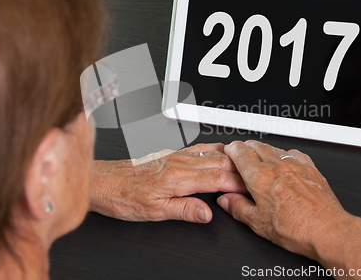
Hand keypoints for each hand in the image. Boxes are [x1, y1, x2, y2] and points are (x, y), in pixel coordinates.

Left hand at [89, 143, 246, 222]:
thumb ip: (184, 210)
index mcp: (177, 178)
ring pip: (211, 152)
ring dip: (232, 157)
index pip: (218, 177)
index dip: (238, 183)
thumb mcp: (154, 212)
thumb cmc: (123, 197)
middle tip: (257, 177)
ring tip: (247, 163)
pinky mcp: (170, 154)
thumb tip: (207, 213)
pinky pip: (199, 148)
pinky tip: (221, 151)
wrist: (103, 182)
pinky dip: (216, 149)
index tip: (252, 188)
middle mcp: (178, 162)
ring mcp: (175, 156)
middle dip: (241, 169)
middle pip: (219, 162)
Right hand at [218, 140, 353, 259]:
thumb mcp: (258, 223)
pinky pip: (295, 153)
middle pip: (257, 146)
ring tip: (261, 156)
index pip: (241, 153)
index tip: (230, 150)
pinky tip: (286, 161)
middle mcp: (277, 166)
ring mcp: (295, 165)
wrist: (327, 230)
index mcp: (260, 178)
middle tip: (242, 152)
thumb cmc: (296, 229)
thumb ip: (238, 208)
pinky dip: (286, 154)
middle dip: (246, 147)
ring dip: (265, 149)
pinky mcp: (311, 168)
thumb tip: (226, 201)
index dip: (232, 149)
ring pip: (275, 147)